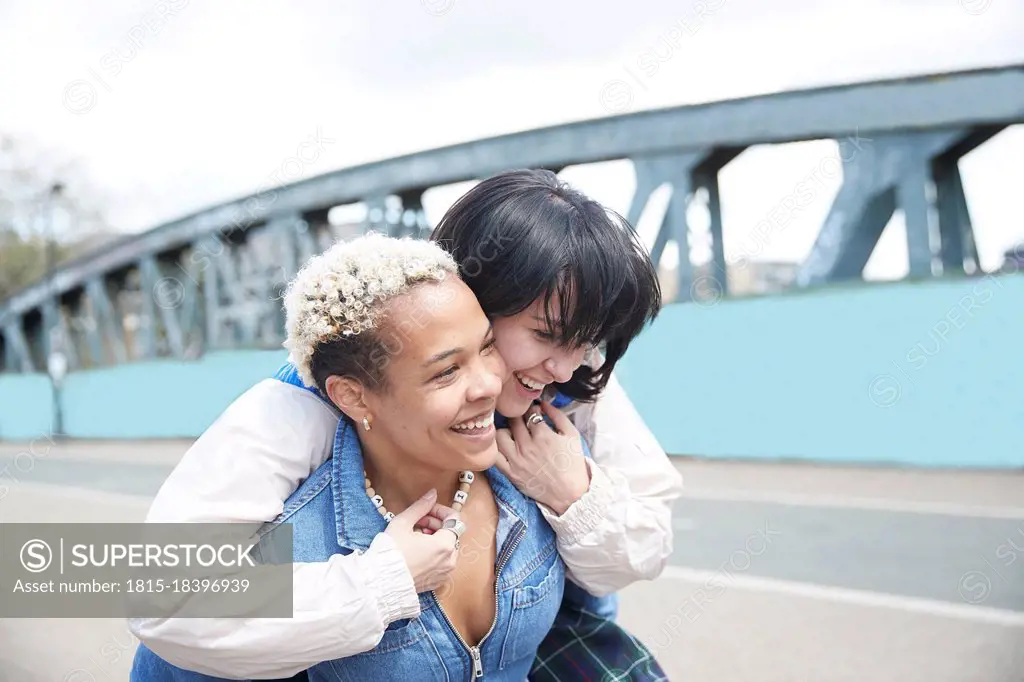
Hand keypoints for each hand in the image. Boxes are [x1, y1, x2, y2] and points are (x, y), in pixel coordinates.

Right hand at [384, 489, 460, 592]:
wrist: (379, 583)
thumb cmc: (390, 551)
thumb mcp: (403, 522)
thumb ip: (421, 506)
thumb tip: (433, 493)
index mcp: (445, 545)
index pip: (454, 519)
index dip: (439, 510)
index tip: (424, 511)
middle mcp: (450, 560)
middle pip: (451, 533)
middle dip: (436, 524)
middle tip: (416, 523)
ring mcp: (444, 573)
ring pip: (447, 548)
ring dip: (434, 539)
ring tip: (414, 538)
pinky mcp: (437, 582)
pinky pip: (441, 562)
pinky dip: (433, 554)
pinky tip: (416, 552)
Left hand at [495, 400, 590, 514]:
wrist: (570, 493)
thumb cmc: (573, 463)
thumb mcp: (572, 435)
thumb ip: (558, 416)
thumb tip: (544, 403)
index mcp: (543, 435)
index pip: (529, 413)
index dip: (532, 409)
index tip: (534, 412)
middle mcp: (527, 446)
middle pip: (513, 421)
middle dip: (519, 417)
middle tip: (524, 421)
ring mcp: (516, 460)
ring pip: (500, 435)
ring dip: (506, 431)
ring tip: (513, 434)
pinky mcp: (510, 473)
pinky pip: (494, 456)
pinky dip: (497, 448)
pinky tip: (505, 447)